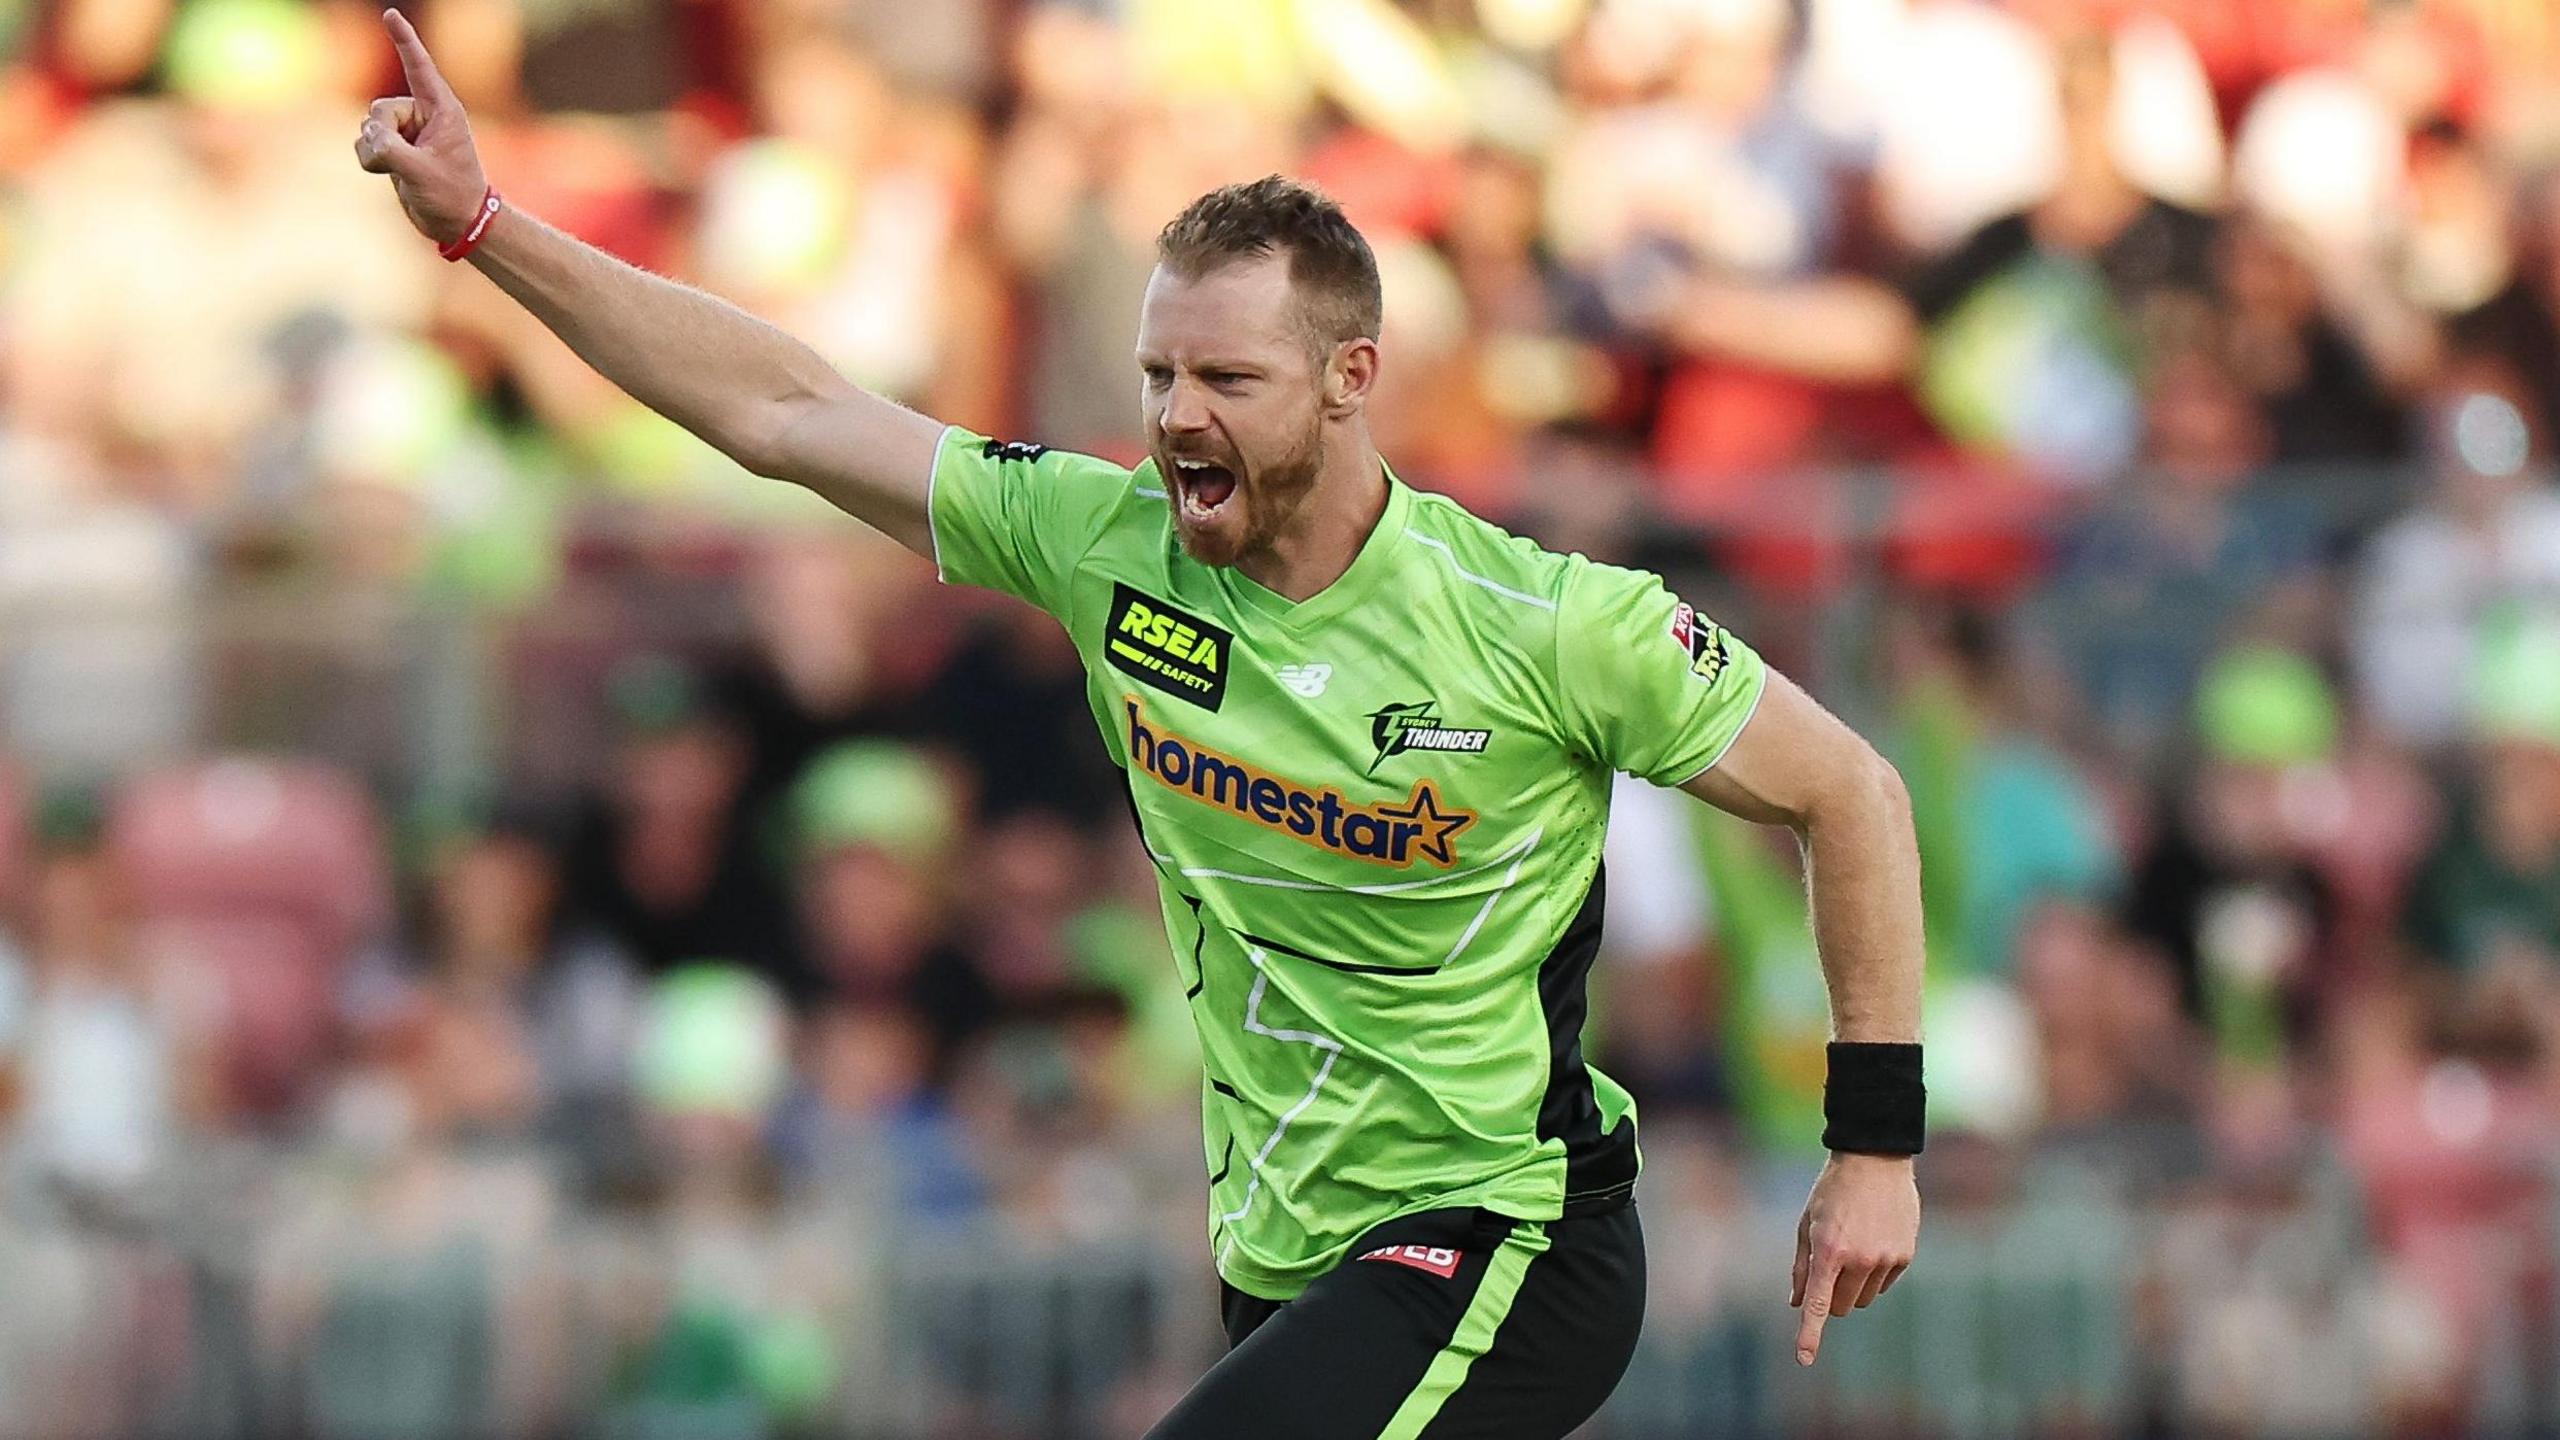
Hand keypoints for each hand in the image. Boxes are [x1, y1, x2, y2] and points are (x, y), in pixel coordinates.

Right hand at [353, 9, 487, 246]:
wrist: (457, 222)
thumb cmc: (453, 196)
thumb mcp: (422, 174)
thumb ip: (391, 152)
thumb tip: (368, 136)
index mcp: (442, 110)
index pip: (419, 67)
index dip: (404, 40)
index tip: (391, 14)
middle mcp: (422, 116)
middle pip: (380, 109)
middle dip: (381, 135)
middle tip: (403, 160)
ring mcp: (406, 132)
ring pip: (368, 127)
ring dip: (374, 151)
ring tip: (402, 171)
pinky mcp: (393, 148)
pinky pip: (364, 143)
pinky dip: (369, 159)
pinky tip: (389, 174)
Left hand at [1789, 1151, 1918, 1366]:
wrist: (1874, 1160)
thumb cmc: (1831, 1192)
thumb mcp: (1806, 1224)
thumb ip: (1801, 1267)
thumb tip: (1797, 1303)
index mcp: (1828, 1250)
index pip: (1818, 1304)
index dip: (1810, 1334)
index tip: (1803, 1359)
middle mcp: (1859, 1259)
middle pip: (1841, 1306)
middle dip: (1831, 1298)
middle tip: (1829, 1271)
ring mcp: (1885, 1258)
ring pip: (1864, 1298)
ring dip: (1853, 1286)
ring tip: (1851, 1249)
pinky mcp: (1905, 1256)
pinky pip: (1884, 1283)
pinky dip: (1874, 1274)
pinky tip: (1872, 1242)